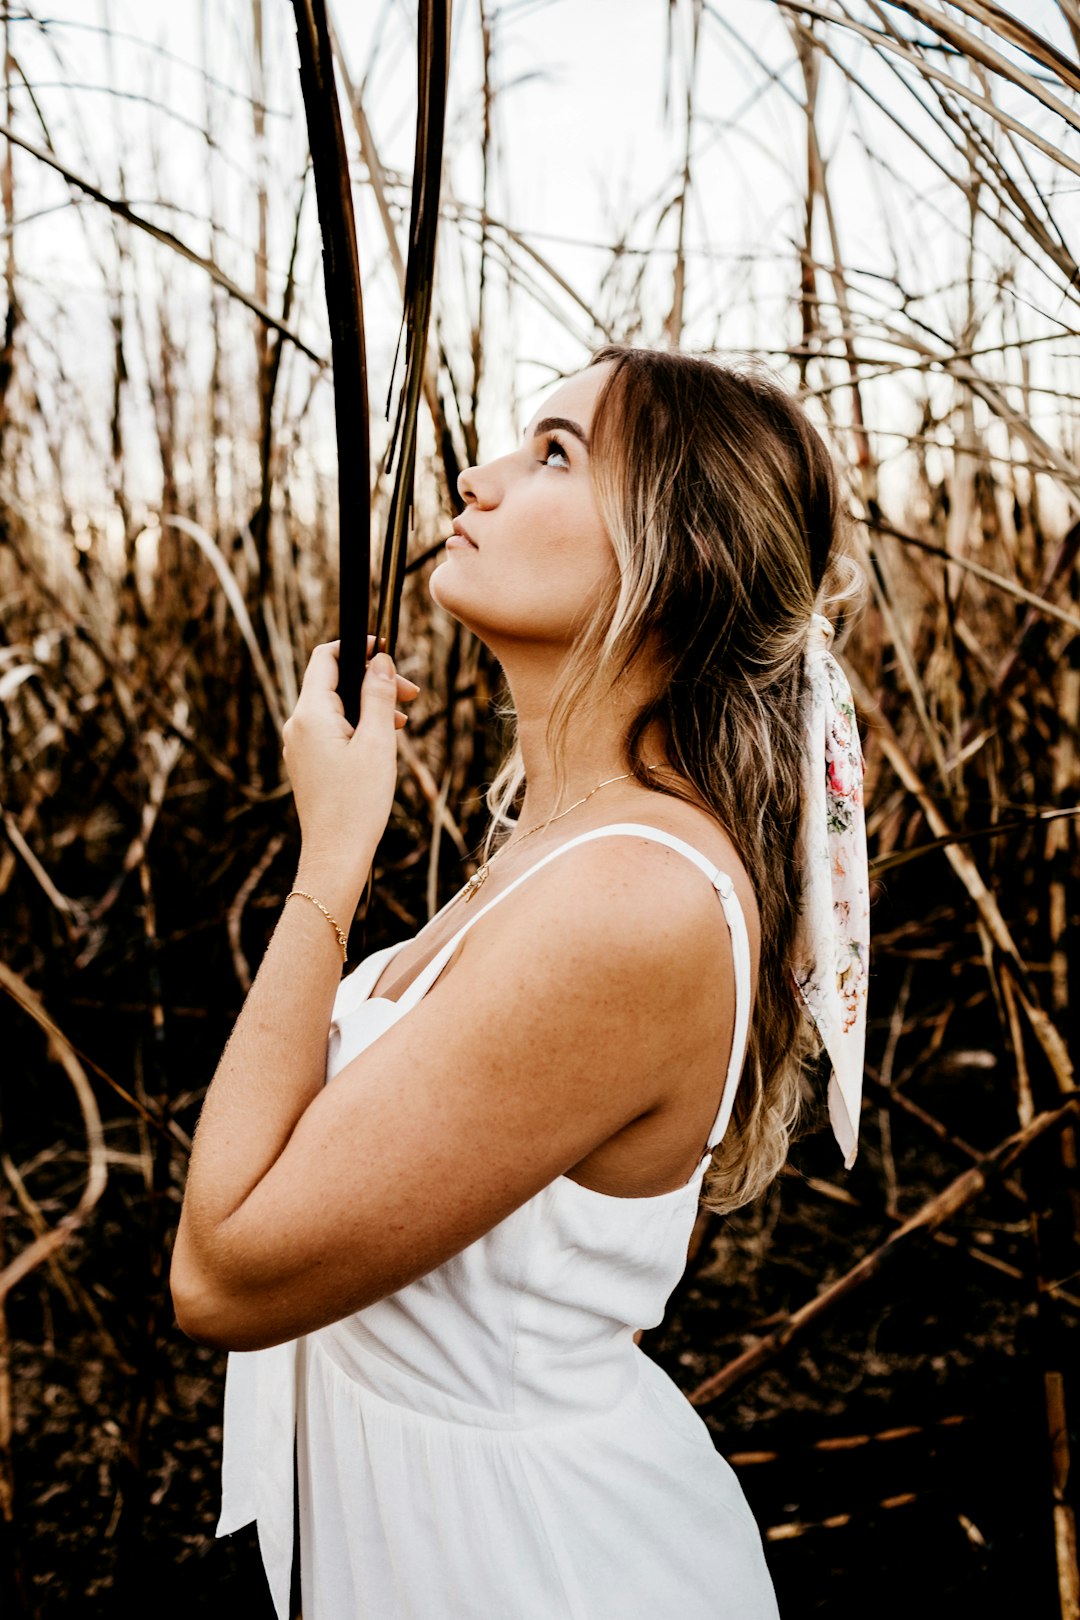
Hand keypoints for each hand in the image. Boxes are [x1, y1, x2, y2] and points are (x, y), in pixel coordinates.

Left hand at [282, 637, 419, 885]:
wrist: (336, 854)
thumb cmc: (358, 802)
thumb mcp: (378, 743)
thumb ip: (378, 696)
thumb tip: (380, 660)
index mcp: (311, 714)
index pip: (325, 658)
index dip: (356, 647)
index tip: (386, 651)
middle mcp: (297, 725)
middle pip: (334, 682)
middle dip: (372, 681)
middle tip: (410, 694)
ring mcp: (299, 745)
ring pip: (336, 707)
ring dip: (369, 705)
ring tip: (403, 722)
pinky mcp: (307, 762)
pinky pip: (331, 729)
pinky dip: (357, 726)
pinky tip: (383, 742)